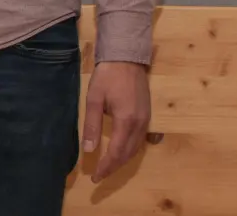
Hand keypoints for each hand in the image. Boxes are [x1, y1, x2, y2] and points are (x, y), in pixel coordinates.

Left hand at [83, 61, 151, 181]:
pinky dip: (131, 150)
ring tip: (108, 166)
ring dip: (123, 160)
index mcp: (126, 121)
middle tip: (99, 175)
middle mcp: (140, 125)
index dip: (106, 167)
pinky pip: (141, 140)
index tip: (95, 177)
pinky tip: (122, 152)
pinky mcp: (147, 116)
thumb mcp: (94, 99)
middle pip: (128, 154)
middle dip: (114, 167)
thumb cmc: (107, 77)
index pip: (116, 152)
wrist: (127, 59)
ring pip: (136, 148)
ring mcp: (146, 121)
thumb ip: (91, 125)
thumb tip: (89, 150)